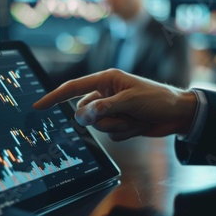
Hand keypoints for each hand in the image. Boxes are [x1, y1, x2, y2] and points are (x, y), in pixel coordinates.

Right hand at [34, 69, 196, 140]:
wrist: (177, 115)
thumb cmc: (156, 99)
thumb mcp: (128, 101)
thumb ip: (103, 108)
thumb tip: (79, 116)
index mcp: (106, 80)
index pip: (73, 89)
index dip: (54, 97)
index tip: (38, 105)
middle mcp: (106, 95)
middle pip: (86, 113)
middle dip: (103, 118)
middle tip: (124, 114)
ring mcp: (112, 110)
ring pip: (99, 126)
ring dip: (118, 126)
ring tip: (136, 118)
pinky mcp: (119, 124)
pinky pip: (111, 135)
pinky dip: (125, 133)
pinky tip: (139, 125)